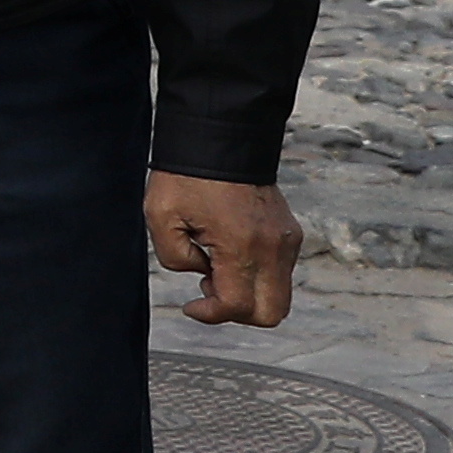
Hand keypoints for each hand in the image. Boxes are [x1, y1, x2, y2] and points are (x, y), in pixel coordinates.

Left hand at [147, 172, 300, 327]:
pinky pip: (280, 273)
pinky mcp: (291, 233)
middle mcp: (274, 248)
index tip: (190, 304)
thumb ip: (175, 259)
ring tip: (215, 261)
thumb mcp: (161, 218)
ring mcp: (288, 241)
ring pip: (279, 295)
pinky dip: (257, 275)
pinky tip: (229, 251)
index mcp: (242, 246)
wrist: (220, 138)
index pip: (238, 307)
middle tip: (209, 284)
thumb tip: (203, 273)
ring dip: (248, 293)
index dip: (210, 314)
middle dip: (238, 312)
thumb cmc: (185, 176)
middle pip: (272, 314)